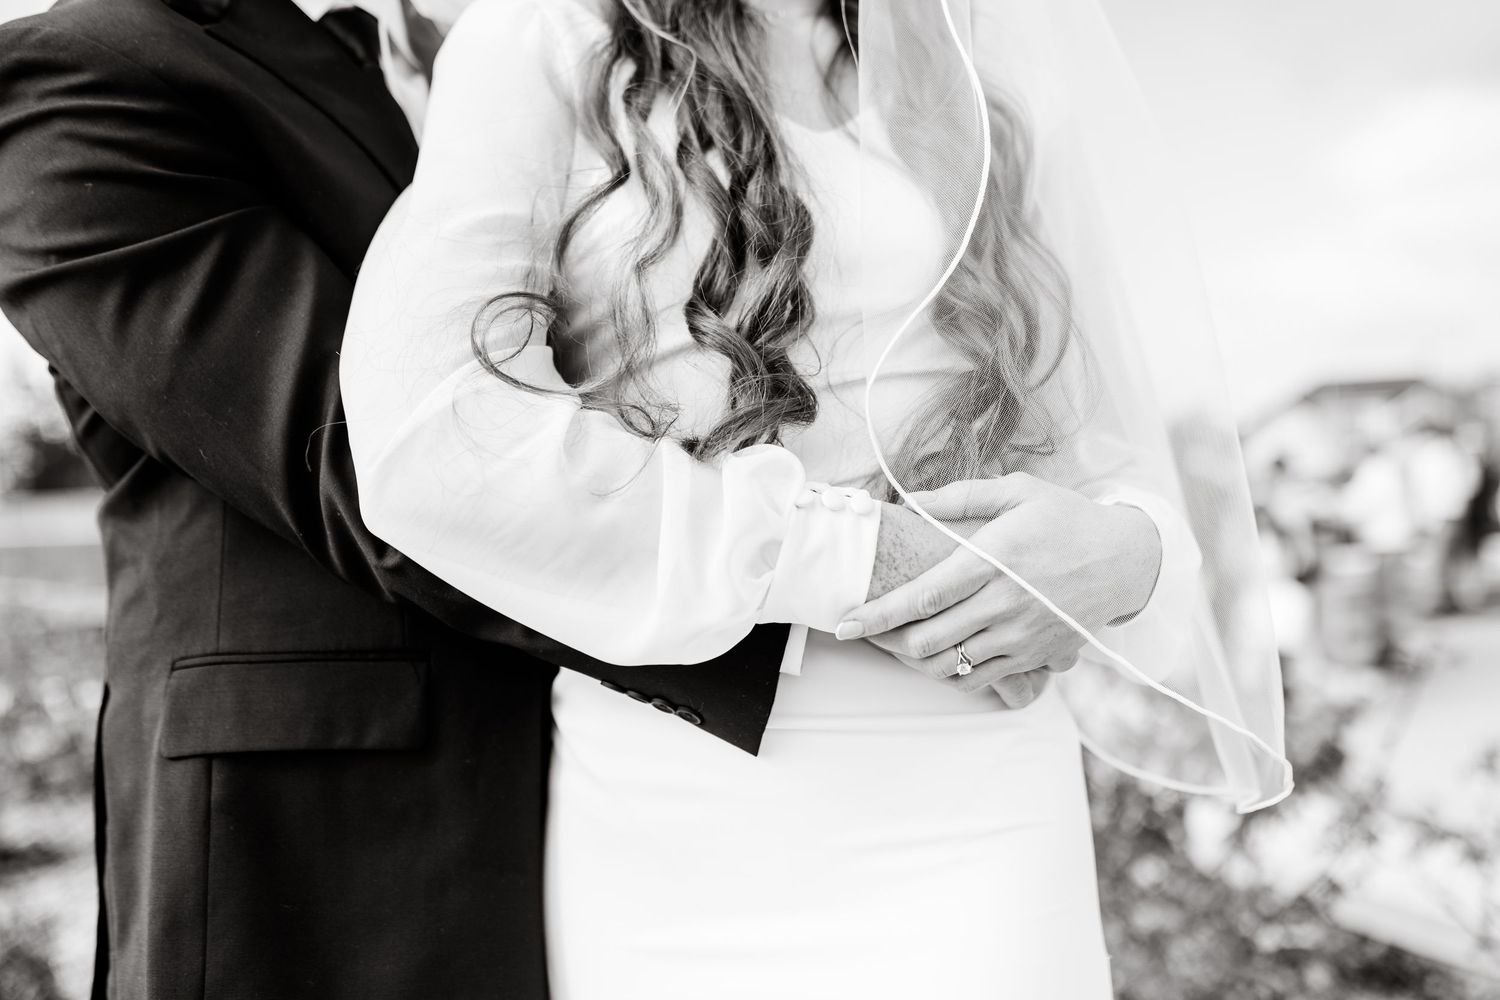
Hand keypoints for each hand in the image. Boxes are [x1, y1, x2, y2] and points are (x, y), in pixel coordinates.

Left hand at [862, 500, 1055, 707]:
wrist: (1126, 560)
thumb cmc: (1065, 519)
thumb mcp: (1018, 492)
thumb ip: (959, 497)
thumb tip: (907, 501)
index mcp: (995, 561)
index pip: (922, 597)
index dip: (877, 615)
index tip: (846, 623)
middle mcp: (1006, 604)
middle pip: (928, 639)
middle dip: (885, 642)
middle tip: (864, 632)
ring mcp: (1022, 636)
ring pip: (950, 667)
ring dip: (913, 662)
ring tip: (894, 646)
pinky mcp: (1035, 657)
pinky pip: (981, 680)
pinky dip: (950, 674)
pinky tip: (935, 657)